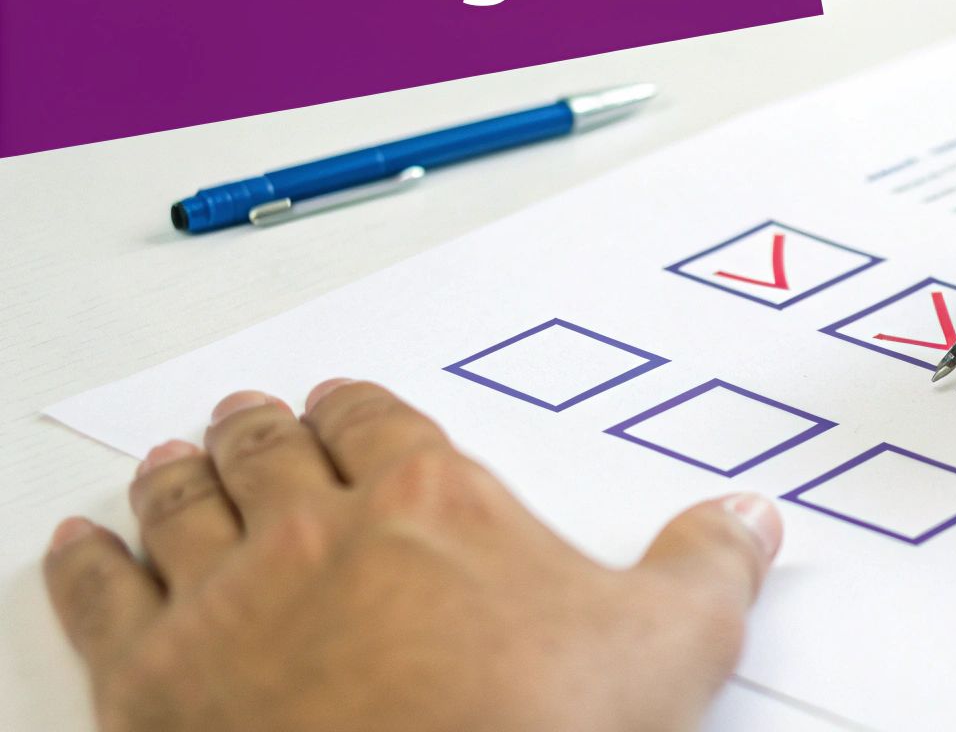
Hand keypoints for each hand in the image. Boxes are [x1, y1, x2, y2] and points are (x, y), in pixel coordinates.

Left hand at [43, 380, 781, 731]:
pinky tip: (80, 548)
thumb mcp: (665, 647)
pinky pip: (98, 596)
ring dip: (180, 474)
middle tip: (254, 413)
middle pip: (274, 449)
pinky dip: (85, 564)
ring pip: (185, 504)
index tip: (346, 403)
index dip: (356, 407)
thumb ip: (709, 568)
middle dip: (264, 427)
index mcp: (430, 503)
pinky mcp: (156, 679)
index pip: (378, 423)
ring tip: (179, 457)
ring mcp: (227, 599)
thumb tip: (748, 522)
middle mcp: (316, 530)